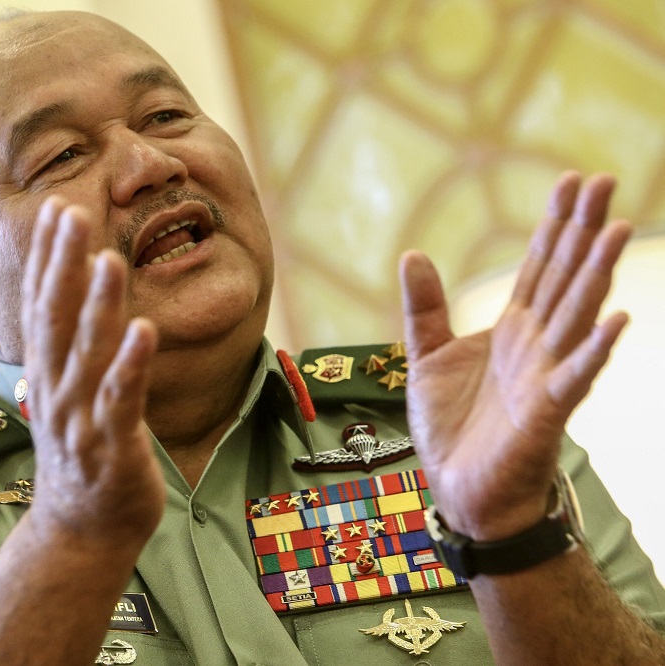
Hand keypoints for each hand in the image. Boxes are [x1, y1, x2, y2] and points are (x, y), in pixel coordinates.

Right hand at [21, 196, 164, 551]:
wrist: (82, 529)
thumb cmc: (81, 454)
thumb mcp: (65, 395)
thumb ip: (67, 349)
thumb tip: (68, 301)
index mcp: (47, 373)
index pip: (42, 305)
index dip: (48, 258)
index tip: (58, 209)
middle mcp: (55, 389)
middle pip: (56, 319)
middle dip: (63, 264)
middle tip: (72, 212)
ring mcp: (80, 418)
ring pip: (88, 355)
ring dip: (98, 307)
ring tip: (108, 259)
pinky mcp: (111, 446)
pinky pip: (120, 401)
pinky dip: (130, 366)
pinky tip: (145, 330)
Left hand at [400, 173, 630, 540]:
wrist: (460, 488)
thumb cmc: (452, 427)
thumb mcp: (427, 357)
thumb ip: (425, 308)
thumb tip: (412, 254)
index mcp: (512, 329)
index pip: (540, 266)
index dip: (555, 225)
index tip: (571, 181)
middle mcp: (536, 345)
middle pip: (565, 277)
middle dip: (583, 231)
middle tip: (604, 181)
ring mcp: (544, 376)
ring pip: (576, 316)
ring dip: (597, 275)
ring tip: (617, 230)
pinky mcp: (544, 413)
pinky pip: (573, 378)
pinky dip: (593, 351)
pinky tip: (615, 321)